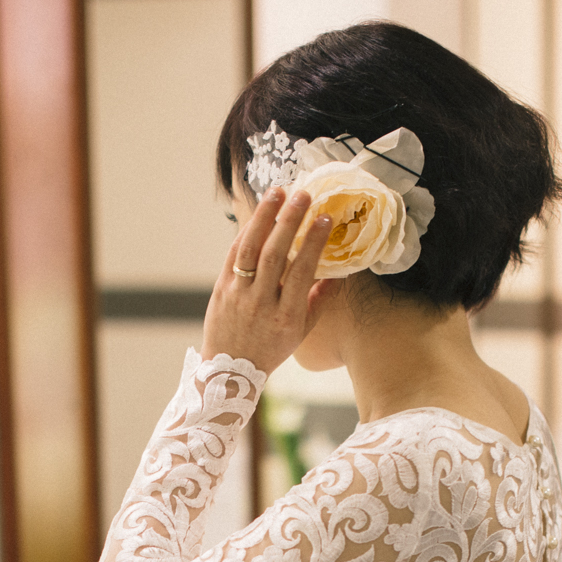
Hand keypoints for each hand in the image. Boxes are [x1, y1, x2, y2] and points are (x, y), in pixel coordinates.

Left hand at [200, 186, 330, 373]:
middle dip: (290, 221)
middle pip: (275, 255)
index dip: (313, 243)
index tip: (325, 218)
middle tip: (303, 196)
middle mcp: (261, 304)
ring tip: (278, 192)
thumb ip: (321, 301)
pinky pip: (234, 254)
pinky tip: (259, 215)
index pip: (302, 272)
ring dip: (264, 217)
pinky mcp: (221, 288)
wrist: (231, 369)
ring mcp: (238, 295)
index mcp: (287, 316)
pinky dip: (247, 232)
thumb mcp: (302, 331)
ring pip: (250, 249)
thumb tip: (340, 271)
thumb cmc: (272, 347)